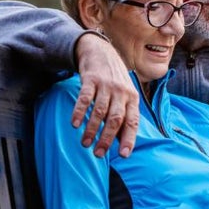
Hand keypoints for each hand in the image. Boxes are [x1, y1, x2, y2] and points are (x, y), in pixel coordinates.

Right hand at [73, 33, 139, 157]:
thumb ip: (125, 116)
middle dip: (107, 138)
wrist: (101, 52)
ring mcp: (106, 85)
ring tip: (85, 143)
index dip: (129, 138)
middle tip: (98, 153)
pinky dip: (80, 112)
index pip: (133, 121)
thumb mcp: (125, 95)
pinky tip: (75, 124)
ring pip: (100, 111)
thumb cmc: (115, 81)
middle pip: (116, 119)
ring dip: (92, 129)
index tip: (124, 155)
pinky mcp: (91, 79)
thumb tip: (123, 143)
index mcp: (132, 98)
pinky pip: (85, 98)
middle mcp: (122, 92)